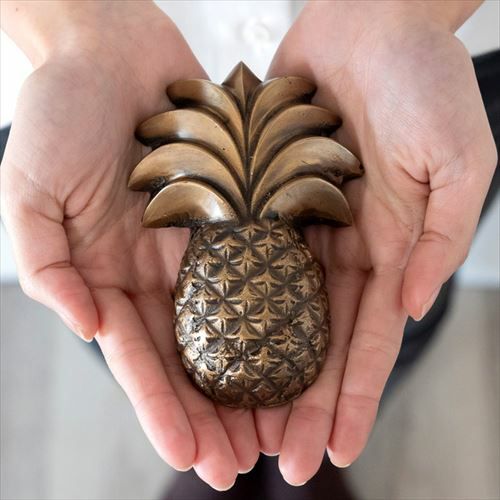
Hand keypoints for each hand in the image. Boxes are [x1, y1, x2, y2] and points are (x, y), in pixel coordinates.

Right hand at [1, 1, 258, 489]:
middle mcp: (162, 269)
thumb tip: (83, 323)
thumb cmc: (61, 112)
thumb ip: (46, 259)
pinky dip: (284, 306)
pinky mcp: (239, 211)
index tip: (194, 456)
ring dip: (258, 375)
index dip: (164, 408)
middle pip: (196, 354)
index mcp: (111, 274)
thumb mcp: (31, 188)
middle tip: (246, 465)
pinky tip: (307, 345)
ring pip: (238, 322)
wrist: (111, 51)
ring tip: (284, 427)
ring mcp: (205, 243)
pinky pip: (266, 262)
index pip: (141, 357)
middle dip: (217, 411)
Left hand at [258, 0, 496, 484]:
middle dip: (299, 402)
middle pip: (314, 342)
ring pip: (272, 313)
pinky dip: (227, 303)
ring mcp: (296, 228)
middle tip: (277, 460)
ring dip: (257, 368)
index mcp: (389, 248)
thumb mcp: (460, 156)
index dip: (352, 396)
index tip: (334, 448)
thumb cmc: (424, 81)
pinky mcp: (262, 200)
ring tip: (238, 424)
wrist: (370, 23)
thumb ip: (441, 233)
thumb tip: (412, 304)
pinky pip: (240, 258)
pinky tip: (207, 345)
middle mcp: (339, 249)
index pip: (368, 340)